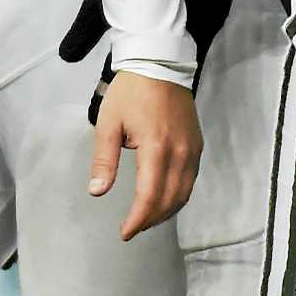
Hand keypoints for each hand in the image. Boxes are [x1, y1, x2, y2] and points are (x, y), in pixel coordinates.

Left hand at [90, 70, 200, 239]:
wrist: (160, 62)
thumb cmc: (130, 91)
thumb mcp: (108, 122)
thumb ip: (104, 160)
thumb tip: (97, 192)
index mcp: (155, 147)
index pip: (150, 195)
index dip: (138, 219)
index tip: (125, 232)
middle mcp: (180, 152)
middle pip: (170, 200)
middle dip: (150, 220)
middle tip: (132, 228)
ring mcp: (192, 149)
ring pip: (184, 194)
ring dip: (166, 212)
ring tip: (145, 219)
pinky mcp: (197, 145)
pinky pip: (191, 181)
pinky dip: (178, 197)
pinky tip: (163, 200)